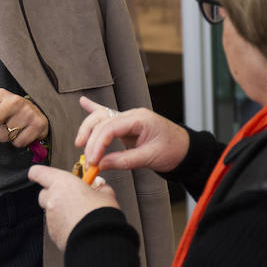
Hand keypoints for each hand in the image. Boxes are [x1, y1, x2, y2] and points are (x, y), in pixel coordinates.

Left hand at [0, 88, 48, 150]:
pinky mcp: (38, 123)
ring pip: (4, 135)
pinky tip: (21, 133)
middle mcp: (13, 100)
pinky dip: (16, 143)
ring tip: (10, 130)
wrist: (38, 113)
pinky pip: (18, 142)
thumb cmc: (9, 114)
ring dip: (2, 138)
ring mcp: (27, 112)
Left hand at [29, 163, 118, 251]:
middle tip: (70, 196)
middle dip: (55, 194)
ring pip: (50, 211)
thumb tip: (102, 189)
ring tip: (79, 214)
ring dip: (61, 211)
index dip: (39, 173)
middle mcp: (52, 199)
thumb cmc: (100, 216)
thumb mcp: (106, 195)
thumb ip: (100, 189)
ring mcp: (51, 217)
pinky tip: (78, 226)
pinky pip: (55, 226)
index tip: (40, 173)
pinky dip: (63, 225)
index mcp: (62, 183)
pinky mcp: (53, 233)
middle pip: (44, 193)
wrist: (98, 240)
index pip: (39, 172)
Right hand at [75, 95, 189, 174]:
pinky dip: (94, 109)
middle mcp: (132, 115)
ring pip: (101, 117)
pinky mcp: (127, 125)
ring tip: (80, 143)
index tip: (93, 160)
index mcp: (139, 119)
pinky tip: (84, 102)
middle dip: (90, 139)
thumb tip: (101, 164)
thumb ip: (124, 161)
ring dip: (88, 130)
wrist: (186, 149)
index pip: (110, 127)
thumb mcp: (149, 158)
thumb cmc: (173, 151)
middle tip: (88, 159)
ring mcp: (128, 118)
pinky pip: (108, 115)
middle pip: (102, 120)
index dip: (98, 144)